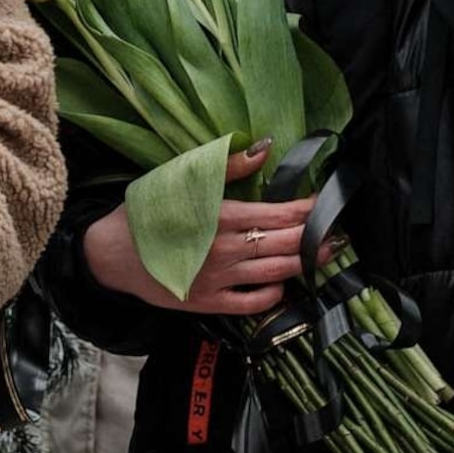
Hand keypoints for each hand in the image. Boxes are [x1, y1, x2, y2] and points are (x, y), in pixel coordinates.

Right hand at [82, 150, 312, 315]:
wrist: (111, 252)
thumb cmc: (147, 209)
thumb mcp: (183, 177)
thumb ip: (228, 165)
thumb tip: (266, 149)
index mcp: (221, 215)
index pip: (280, 214)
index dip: (310, 209)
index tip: (328, 202)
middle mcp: (225, 250)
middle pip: (286, 244)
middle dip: (317, 238)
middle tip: (342, 233)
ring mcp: (218, 280)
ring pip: (276, 273)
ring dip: (306, 264)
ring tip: (328, 254)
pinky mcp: (209, 303)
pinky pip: (253, 303)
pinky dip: (274, 294)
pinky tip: (284, 284)